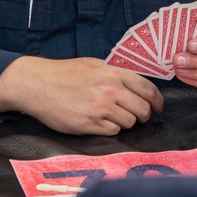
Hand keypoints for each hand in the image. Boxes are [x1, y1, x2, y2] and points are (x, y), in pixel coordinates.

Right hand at [0, 56, 163, 135]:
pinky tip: (100, 122)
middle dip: (144, 115)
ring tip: (114, 117)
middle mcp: (110, 90)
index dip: (158, 101)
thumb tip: (138, 83)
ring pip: (129, 123)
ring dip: (126, 123)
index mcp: (114, 73)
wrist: (38, 84)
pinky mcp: (88, 124)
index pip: (148, 89)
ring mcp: (100, 108)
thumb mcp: (95, 65)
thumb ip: (117, 73)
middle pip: (143, 109)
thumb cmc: (66, 73)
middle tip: (138, 116)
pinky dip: (111, 129)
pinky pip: (113, 132)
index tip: (158, 107)